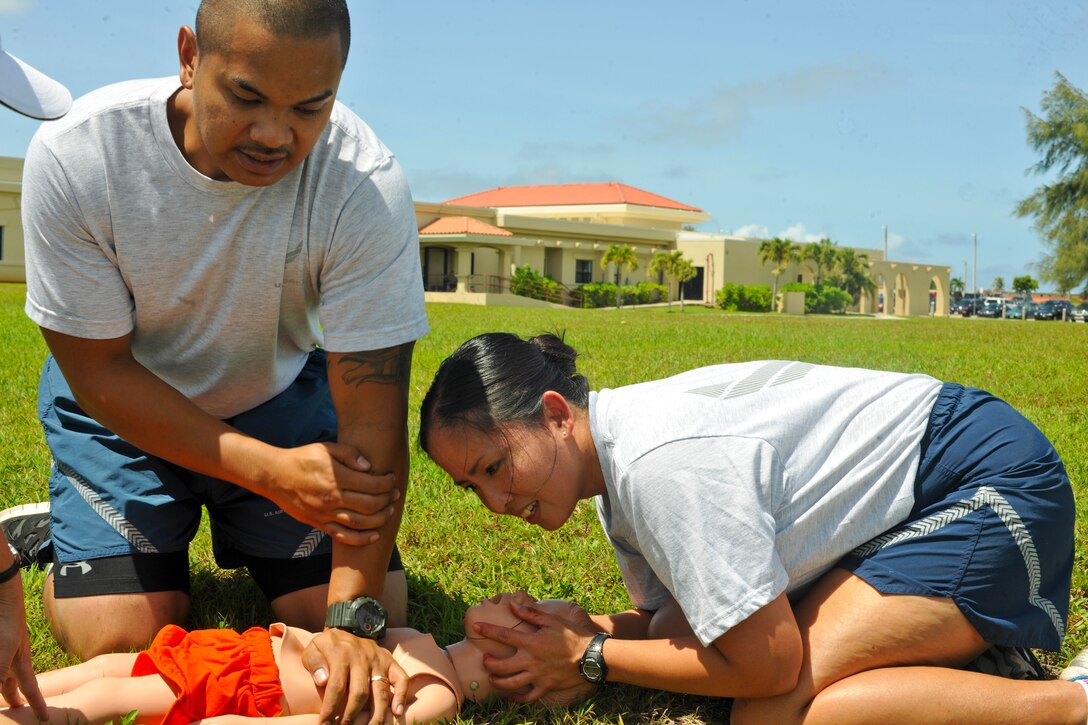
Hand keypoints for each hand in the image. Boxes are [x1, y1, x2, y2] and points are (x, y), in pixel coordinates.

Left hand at [0, 569, 47, 719]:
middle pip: (13, 683)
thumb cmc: (6, 623)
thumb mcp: (3, 657)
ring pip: (2, 673)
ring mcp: (2, 649)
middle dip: (14, 697)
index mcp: (19, 663)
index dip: (38, 705)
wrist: (1, 594)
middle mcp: (11, 658)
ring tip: (2, 695)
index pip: (30, 690)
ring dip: (2, 685)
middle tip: (16, 710)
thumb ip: (0, 678)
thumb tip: (0, 694)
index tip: (44, 717)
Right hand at [266, 442, 399, 544]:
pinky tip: (374, 536)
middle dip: (387, 500)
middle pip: (369, 505)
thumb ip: (349, 454)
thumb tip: (369, 467)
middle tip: (395, 495)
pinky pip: (343, 536)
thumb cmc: (302, 458)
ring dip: (379, 519)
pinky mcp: (319, 524)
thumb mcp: (326, 448)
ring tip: (389, 511)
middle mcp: (332, 498)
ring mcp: (325, 514)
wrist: (275, 476)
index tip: (392, 480)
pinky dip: (361, 539)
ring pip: (359, 523)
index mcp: (336, 478)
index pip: (371, 484)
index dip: (386, 483)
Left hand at [303, 629, 407, 724]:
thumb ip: (314, 663)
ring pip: (381, 691)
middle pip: (360, 693)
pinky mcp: (391, 662)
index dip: (330, 709)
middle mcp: (363, 658)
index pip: (336, 687)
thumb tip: (322, 681)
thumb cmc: (329, 645)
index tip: (324, 724)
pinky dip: (402, 695)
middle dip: (351, 717)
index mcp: (342, 655)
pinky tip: (397, 712)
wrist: (349, 627)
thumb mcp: (314, 647)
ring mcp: (379, 661)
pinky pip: (402, 678)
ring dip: (375, 715)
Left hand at [475, 599, 597, 703]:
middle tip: (486, 657)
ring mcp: (537, 676)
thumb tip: (512, 605)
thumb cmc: (572, 635)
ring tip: (492, 676)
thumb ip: (530, 613)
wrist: (591, 656)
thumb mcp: (552, 620)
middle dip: (489, 662)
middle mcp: (531, 661)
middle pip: (501, 666)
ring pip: (510, 684)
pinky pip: (527, 697)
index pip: (504, 635)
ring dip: (497, 681)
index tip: (477, 627)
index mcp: (532, 642)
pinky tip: (510, 694)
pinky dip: (516, 697)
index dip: (488, 630)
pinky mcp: (545, 687)